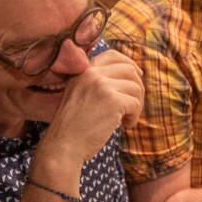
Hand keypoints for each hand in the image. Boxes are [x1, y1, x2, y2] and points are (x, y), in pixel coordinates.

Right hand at [32, 50, 143, 181]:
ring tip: (126, 119)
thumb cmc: (73, 127)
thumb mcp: (79, 95)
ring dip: (136, 105)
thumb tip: (133, 75)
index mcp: (82, 70)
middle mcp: (91, 73)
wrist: (63, 145)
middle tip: (133, 107)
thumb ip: (97, 83)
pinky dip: (134, 116)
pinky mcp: (113, 100)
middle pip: (129, 70)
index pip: (112, 55)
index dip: (129, 64)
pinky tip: (124, 126)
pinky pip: (135, 103)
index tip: (138, 77)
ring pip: (135, 87)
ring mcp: (102, 85)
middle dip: (137, 88)